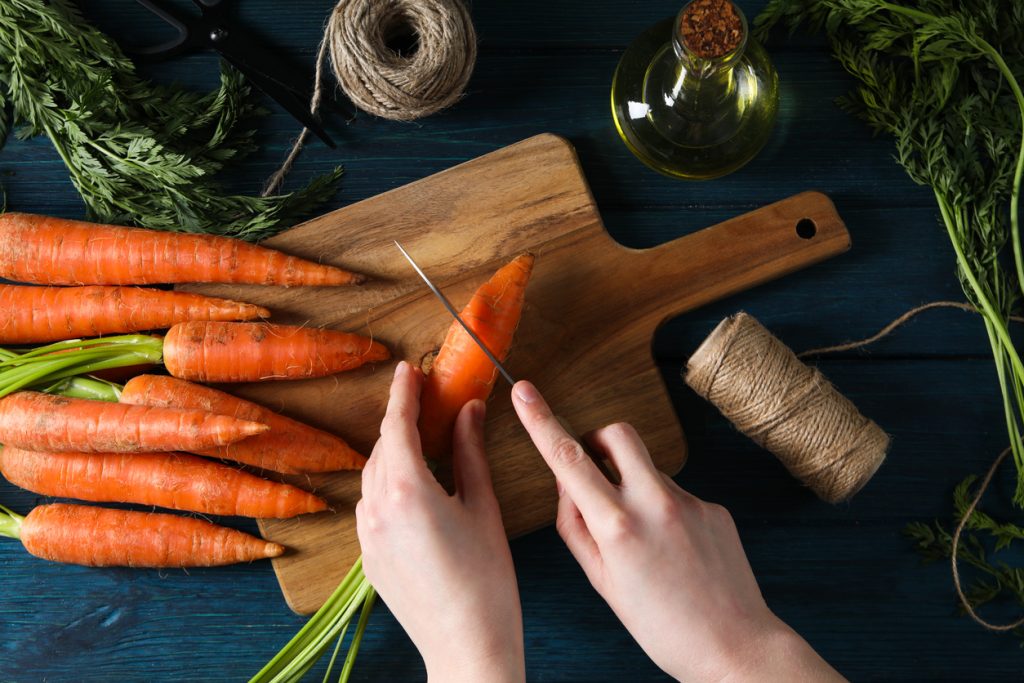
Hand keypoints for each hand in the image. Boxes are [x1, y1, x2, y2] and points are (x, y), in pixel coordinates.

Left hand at [356, 362, 524, 682]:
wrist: (466, 645)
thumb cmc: (487, 580)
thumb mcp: (483, 506)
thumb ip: (470, 452)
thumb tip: (469, 410)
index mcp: (408, 490)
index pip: (399, 425)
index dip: (404, 393)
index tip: (408, 369)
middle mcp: (377, 508)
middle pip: (384, 448)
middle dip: (401, 422)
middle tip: (424, 400)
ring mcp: (368, 536)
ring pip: (374, 477)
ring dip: (394, 454)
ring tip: (423, 443)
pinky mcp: (368, 558)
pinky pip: (372, 506)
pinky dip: (388, 486)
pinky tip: (415, 489)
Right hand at [511, 381, 844, 682]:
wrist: (735, 647)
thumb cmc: (663, 627)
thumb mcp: (603, 584)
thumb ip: (577, 528)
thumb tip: (566, 486)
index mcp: (618, 528)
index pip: (568, 460)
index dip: (541, 420)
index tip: (525, 392)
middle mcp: (655, 504)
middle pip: (617, 434)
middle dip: (597, 440)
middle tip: (594, 468)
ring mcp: (690, 502)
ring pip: (648, 468)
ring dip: (633, 485)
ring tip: (644, 540)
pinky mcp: (714, 508)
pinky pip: (677, 493)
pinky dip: (664, 511)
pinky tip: (674, 551)